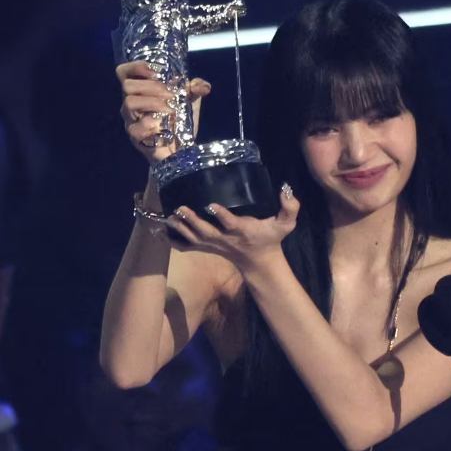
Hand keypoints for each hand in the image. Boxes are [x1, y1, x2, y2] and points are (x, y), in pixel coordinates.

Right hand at [116, 61, 210, 164]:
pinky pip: (137, 127)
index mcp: (140, 91)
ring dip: (153, 103)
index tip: (155, 71)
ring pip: (130, 103)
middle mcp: (131, 103)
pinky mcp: (135, 137)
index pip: (124, 72)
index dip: (135, 67)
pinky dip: (152, 124)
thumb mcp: (190, 101)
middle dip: (151, 86)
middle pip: (128, 86)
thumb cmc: (180, 122)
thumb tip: (204, 87)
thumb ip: (195, 89)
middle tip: (170, 95)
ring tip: (170, 110)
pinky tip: (165, 127)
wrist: (182, 149)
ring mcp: (131, 120)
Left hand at [164, 185, 298, 273]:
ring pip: (194, 239)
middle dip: (193, 221)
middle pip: (207, 233)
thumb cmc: (271, 239)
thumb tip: (286, 188)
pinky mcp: (206, 248)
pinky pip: (187, 247)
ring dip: (180, 228)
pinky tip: (159, 231)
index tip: (211, 205)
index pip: (232, 224)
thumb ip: (290, 208)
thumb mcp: (286, 225)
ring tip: (167, 216)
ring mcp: (214, 245)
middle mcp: (226, 240)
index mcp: (243, 231)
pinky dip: (172, 241)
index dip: (222, 215)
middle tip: (180, 209)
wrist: (260, 262)